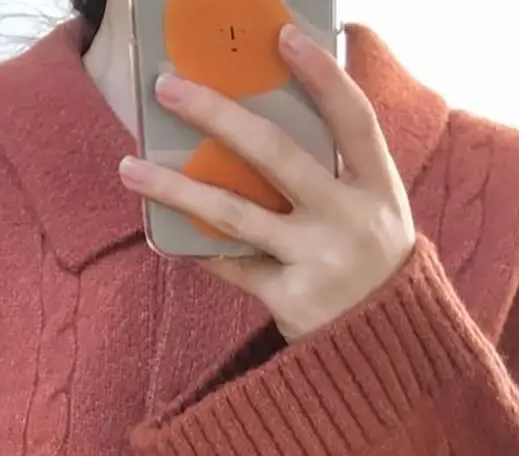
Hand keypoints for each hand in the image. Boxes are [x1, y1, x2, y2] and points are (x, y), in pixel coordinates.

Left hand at [118, 24, 415, 341]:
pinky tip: (163, 232)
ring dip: (176, 186)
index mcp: (379, 189)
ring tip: (130, 167)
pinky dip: (197, 248)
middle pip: (277, 154)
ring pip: (235, 213)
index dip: (323, 76)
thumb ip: (337, 176)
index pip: (353, 119)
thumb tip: (266, 125)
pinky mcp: (291, 300)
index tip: (282, 37)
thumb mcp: (376, 217)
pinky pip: (232, 265)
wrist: (387, 356)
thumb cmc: (372, 273)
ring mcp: (319, 261)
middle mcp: (351, 221)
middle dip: (218, 116)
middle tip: (170, 89)